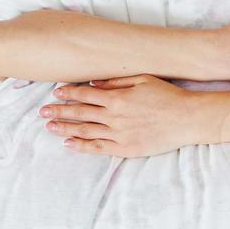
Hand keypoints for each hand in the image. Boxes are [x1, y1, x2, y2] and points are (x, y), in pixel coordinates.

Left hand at [40, 75, 194, 156]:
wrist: (187, 119)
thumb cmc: (167, 96)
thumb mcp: (143, 80)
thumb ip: (117, 81)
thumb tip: (94, 82)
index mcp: (117, 97)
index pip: (85, 94)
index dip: (68, 93)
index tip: (55, 93)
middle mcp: (114, 116)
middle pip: (79, 113)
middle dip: (59, 111)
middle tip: (42, 112)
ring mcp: (118, 134)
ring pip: (84, 130)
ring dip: (64, 128)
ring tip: (49, 126)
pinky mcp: (125, 148)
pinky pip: (97, 148)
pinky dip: (80, 145)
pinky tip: (68, 143)